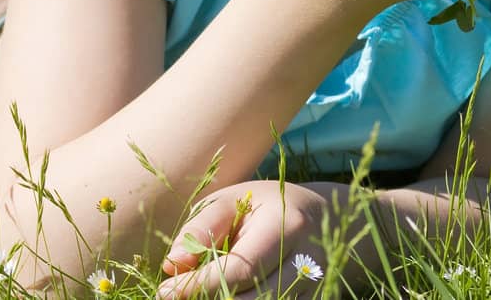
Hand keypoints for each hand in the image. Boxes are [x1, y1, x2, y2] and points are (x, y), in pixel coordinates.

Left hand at [155, 181, 352, 298]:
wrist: (326, 221)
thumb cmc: (267, 206)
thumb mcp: (232, 201)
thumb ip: (202, 229)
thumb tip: (172, 266)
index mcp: (286, 227)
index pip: (239, 269)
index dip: (198, 287)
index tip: (164, 292)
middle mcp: (306, 265)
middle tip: (174, 299)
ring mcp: (312, 292)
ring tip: (196, 296)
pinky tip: (218, 297)